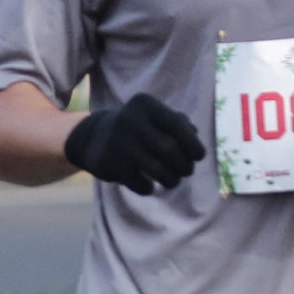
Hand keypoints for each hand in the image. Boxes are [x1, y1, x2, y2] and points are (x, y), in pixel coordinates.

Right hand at [63, 95, 204, 191]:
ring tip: (172, 181)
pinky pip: (140, 184)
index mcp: (145, 105)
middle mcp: (130, 120)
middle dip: (184, 165)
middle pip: (170, 149)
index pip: (177, 124)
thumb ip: (179, 123)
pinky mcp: (109, 163)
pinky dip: (149, 188)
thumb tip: (195, 140)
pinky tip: (148, 185)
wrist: (95, 137)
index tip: (198, 157)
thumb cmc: (138, 128)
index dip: (193, 144)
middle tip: (185, 172)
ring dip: (171, 180)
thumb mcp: (155, 117)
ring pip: (158, 169)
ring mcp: (118, 142)